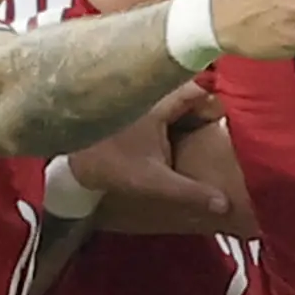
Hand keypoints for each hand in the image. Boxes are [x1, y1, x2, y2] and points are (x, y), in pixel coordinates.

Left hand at [67, 83, 231, 221]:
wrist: (65, 163)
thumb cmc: (108, 164)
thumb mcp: (152, 181)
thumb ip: (190, 192)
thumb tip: (224, 205)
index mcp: (157, 100)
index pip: (198, 89)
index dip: (215, 101)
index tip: (229, 118)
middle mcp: (145, 92)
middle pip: (184, 91)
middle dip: (201, 107)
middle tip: (218, 126)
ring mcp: (131, 98)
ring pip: (167, 97)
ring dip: (183, 111)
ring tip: (201, 130)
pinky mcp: (120, 108)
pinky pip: (153, 104)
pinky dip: (167, 116)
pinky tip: (171, 135)